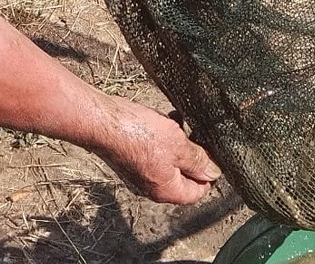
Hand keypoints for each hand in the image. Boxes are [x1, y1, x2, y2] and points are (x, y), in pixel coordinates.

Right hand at [92, 98, 220, 204]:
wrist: (101, 122)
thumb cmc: (138, 134)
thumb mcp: (178, 144)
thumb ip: (198, 160)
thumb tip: (213, 174)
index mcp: (166, 190)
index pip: (196, 193)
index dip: (208, 175)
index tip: (212, 154)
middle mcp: (151, 188)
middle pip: (182, 178)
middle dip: (191, 156)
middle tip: (195, 136)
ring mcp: (139, 175)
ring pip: (168, 163)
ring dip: (176, 145)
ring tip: (178, 124)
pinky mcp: (130, 161)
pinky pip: (154, 155)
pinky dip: (162, 140)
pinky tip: (162, 121)